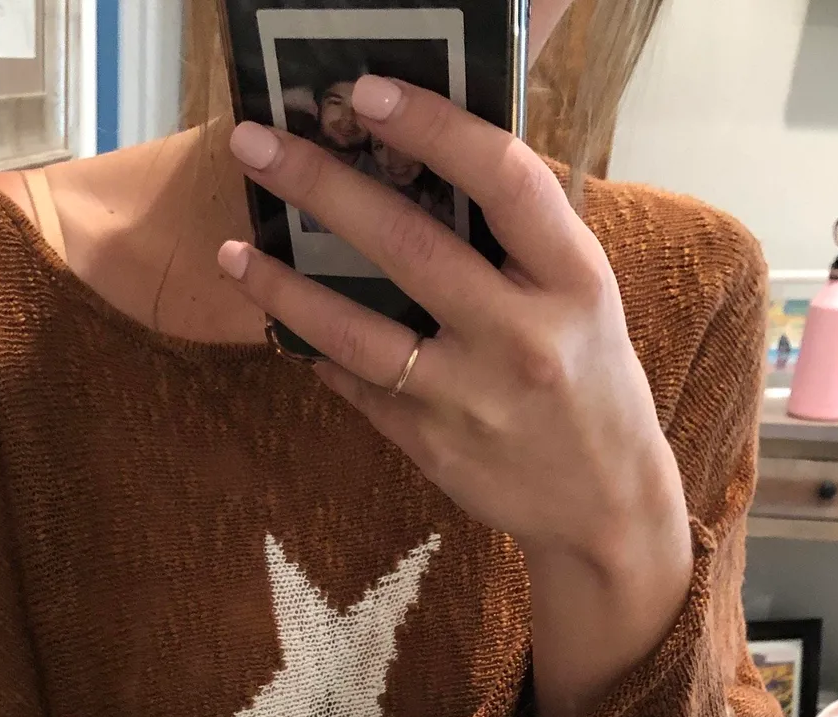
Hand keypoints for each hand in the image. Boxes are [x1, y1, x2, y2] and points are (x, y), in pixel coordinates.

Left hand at [219, 78, 694, 716]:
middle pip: (409, 247)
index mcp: (573, 280)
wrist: (605, 504)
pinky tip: (281, 321)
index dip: (432, 127)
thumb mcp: (581, 297)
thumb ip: (519, 239)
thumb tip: (425, 160)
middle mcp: (522, 338)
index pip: (503, 180)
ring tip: (232, 252)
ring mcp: (472, 399)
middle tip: (256, 145)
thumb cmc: (590, 380)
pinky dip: (317, 352)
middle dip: (323, 187)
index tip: (367, 92)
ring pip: (358, 334)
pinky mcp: (432, 448)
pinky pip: (359, 388)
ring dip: (285, 289)